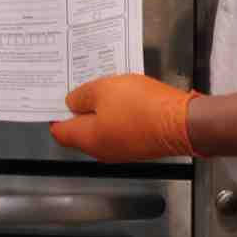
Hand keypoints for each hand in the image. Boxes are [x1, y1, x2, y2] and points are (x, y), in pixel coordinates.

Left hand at [49, 73, 199, 162]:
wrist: (182, 123)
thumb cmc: (141, 106)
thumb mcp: (104, 90)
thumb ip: (82, 96)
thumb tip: (72, 102)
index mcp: (88, 139)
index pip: (60, 132)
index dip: (54, 114)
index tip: (54, 97)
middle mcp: (102, 150)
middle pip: (80, 131)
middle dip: (78, 109)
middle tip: (78, 86)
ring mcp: (122, 149)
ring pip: (101, 128)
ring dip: (100, 109)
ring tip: (103, 86)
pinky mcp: (139, 144)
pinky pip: (120, 128)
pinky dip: (117, 113)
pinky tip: (124, 96)